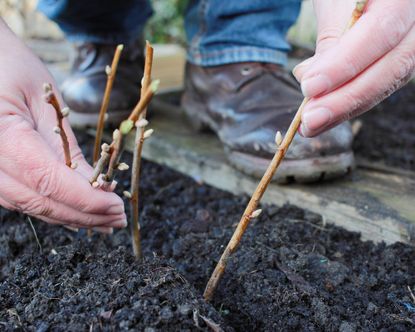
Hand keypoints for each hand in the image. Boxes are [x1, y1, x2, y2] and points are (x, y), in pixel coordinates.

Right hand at [0, 20, 125, 232]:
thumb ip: (66, 146)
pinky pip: (24, 198)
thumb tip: (97, 185)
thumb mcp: (45, 100)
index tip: (116, 206)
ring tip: (105, 221)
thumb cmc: (10, 67)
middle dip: (84, 214)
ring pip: (31, 205)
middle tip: (118, 220)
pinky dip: (54, 207)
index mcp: (1, 136)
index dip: (85, 199)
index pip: (47, 180)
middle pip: (40, 201)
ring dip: (71, 216)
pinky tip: (78, 212)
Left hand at [293, 0, 414, 136]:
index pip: (381, 31)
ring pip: (386, 83)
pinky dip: (348, 106)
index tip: (309, 86)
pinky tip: (323, 120)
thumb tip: (313, 86)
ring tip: (310, 125)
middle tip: (309, 119)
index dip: (345, 63)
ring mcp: (412, 45)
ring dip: (345, 110)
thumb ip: (331, 39)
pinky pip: (378, 88)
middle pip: (392, 67)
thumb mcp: (334, 4)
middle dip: (346, 99)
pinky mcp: (398, 64)